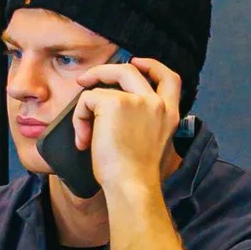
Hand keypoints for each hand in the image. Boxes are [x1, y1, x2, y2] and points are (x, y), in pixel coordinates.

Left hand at [68, 59, 189, 249]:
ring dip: (89, 93)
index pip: (171, 78)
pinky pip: (88, 98)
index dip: (153, 66)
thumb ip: (145, 124)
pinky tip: (83, 139)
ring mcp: (138, 101)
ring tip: (82, 118)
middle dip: (108, 69)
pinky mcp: (115, 103)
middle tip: (89, 79)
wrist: (131, 186)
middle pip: (134, 69)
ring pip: (108, 78)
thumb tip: (119, 113)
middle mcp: (157, 104)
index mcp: (170, 115)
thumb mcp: (150, 144)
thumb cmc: (135, 176)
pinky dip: (80, 118)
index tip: (137, 63)